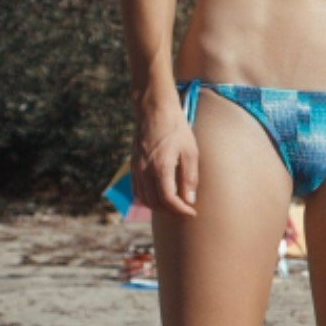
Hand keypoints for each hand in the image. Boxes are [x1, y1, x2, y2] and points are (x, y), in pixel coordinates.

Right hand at [133, 100, 198, 216]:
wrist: (155, 112)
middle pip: (154, 203)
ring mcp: (136, 169)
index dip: (180, 210)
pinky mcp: (133, 166)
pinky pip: (137, 189)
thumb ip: (190, 177)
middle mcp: (145, 170)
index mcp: (160, 167)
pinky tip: (160, 196)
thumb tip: (189, 200)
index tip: (192, 213)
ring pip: (144, 198)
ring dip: (159, 206)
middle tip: (185, 211)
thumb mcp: (190, 152)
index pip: (168, 199)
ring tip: (175, 205)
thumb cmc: (177, 130)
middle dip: (171, 211)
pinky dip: (148, 198)